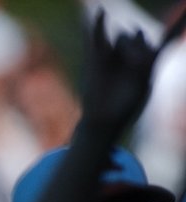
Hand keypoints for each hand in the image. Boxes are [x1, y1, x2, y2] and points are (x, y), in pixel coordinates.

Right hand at [79, 9, 185, 133]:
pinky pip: (97, 35)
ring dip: (129, 47)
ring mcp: (112, 54)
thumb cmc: (125, 105)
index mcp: (148, 61)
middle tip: (138, 67)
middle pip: (139, 37)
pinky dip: (98, 23)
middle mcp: (130, 54)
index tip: (182, 9)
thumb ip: (146, 59)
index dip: (177, 24)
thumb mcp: (144, 82)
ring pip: (123, 37)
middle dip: (141, 48)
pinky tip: (101, 11)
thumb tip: (138, 38)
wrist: (104, 119)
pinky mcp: (96, 57)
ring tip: (131, 64)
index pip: (164, 38)